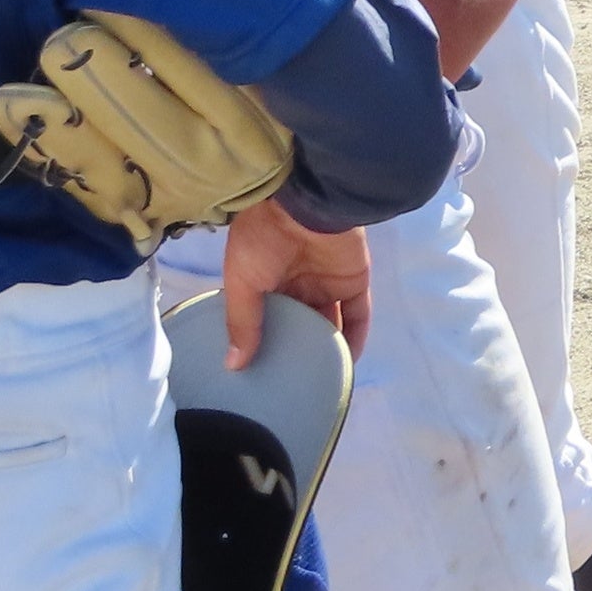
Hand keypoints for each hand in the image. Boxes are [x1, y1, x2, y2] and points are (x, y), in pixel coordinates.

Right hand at [222, 195, 371, 366]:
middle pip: (300, 326)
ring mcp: (327, 284)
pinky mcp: (354, 282)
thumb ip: (243, 322)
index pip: (267, 320)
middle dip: (297, 352)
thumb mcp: (241, 282)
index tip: (260, 377)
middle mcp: (298, 286)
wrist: (303, 202)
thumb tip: (234, 365)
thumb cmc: (262, 241)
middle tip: (292, 388)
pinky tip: (346, 365)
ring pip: (330, 324)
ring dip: (327, 349)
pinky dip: (354, 339)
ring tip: (320, 383)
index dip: (265, 345)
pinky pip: (357, 316)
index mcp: (266, 283)